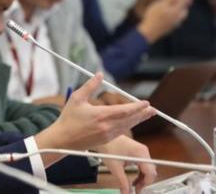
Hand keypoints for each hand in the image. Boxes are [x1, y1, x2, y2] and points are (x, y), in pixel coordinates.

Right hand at [34, 73, 155, 166]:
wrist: (63, 139)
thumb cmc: (68, 118)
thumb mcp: (77, 98)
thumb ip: (90, 86)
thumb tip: (100, 74)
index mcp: (101, 115)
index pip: (124, 110)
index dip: (137, 106)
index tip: (146, 102)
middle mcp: (107, 126)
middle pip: (130, 119)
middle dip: (142, 114)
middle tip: (153, 109)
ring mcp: (107, 135)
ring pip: (127, 126)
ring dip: (138, 120)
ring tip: (147, 114)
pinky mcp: (106, 140)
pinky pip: (121, 131)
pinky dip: (129, 125)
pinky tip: (133, 121)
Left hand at [95, 135, 156, 193]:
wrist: (102, 136)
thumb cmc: (108, 147)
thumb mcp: (115, 168)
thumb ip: (123, 182)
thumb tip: (127, 193)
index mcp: (140, 153)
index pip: (150, 172)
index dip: (145, 184)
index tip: (138, 191)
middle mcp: (143, 151)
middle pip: (150, 170)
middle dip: (144, 182)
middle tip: (136, 190)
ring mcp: (141, 150)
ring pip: (147, 168)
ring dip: (142, 178)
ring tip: (133, 185)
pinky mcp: (137, 151)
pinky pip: (142, 164)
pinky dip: (139, 172)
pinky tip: (133, 178)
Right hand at [138, 0, 195, 42]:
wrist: (150, 32)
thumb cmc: (154, 17)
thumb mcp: (161, 4)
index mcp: (177, 10)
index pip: (186, 0)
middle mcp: (179, 17)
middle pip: (185, 8)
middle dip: (186, 2)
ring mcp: (176, 23)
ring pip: (182, 14)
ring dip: (181, 9)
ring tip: (177, 5)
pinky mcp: (172, 28)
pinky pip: (177, 19)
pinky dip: (176, 15)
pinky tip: (170, 15)